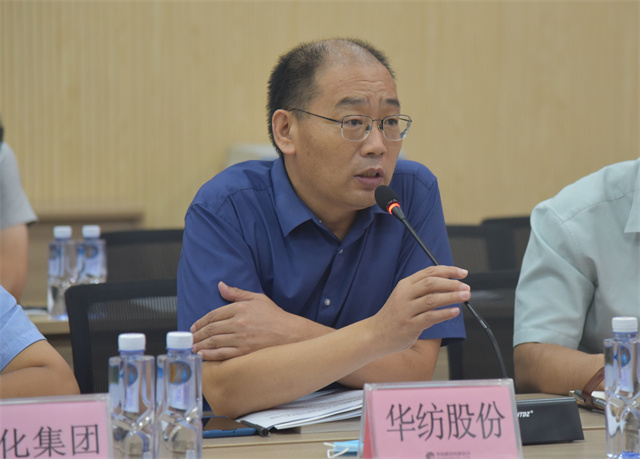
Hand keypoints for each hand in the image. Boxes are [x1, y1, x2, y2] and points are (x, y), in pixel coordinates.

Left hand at [190, 281, 315, 360]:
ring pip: (214, 342)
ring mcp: (242, 338)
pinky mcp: (245, 352)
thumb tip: (221, 285)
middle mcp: (239, 323)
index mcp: (241, 308)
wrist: (291, 334)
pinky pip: (223, 354)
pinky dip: (210, 355)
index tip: (194, 327)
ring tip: (192, 348)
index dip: (201, 321)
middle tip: (189, 339)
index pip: (214, 315)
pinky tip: (203, 355)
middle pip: (211, 329)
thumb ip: (237, 293)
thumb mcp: (257, 298)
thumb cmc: (275, 317)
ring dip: (200, 345)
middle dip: (197, 335)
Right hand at [369, 265, 467, 353]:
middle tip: (466, 287)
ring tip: (465, 296)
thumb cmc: (394, 316)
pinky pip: (430, 317)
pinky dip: (444, 313)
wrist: (375, 335)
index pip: (429, 272)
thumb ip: (422, 291)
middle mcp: (404, 295)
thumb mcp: (404, 297)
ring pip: (432, 299)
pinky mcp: (409, 325)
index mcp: (405, 285)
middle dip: (451, 283)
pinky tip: (455, 312)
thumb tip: (450, 286)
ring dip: (451, 297)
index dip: (448, 271)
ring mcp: (406, 310)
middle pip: (431, 283)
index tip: (462, 273)